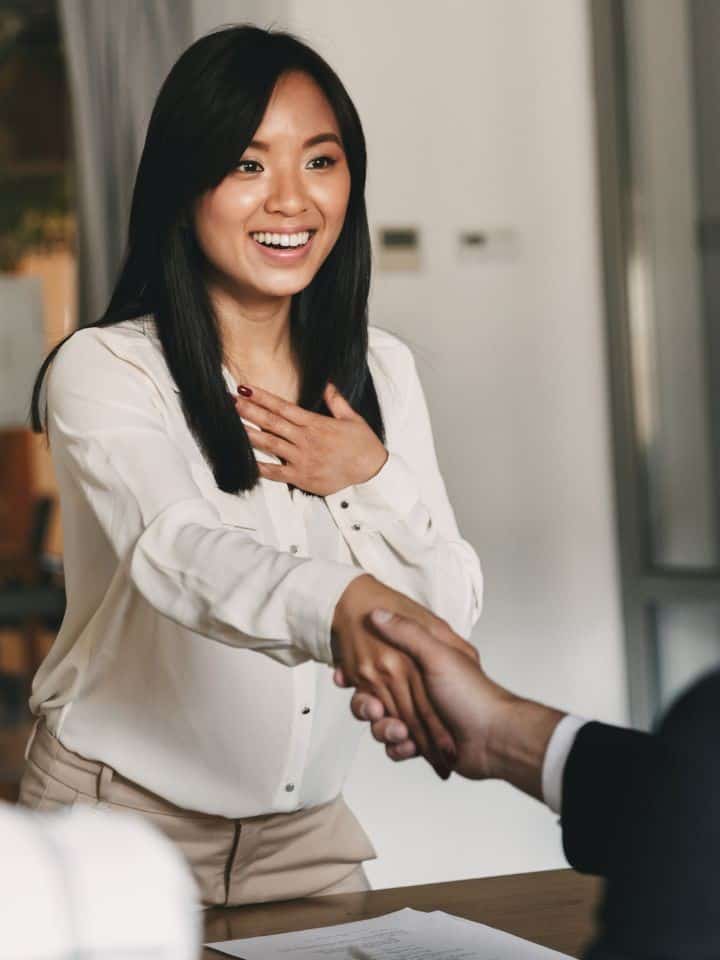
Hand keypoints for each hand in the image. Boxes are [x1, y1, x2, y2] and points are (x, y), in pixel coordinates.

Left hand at [235, 382, 387, 495]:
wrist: (372, 473)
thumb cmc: (363, 447)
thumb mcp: (352, 418)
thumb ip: (336, 400)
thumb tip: (327, 383)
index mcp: (316, 424)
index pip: (283, 407)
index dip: (263, 397)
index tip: (246, 389)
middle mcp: (306, 441)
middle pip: (272, 423)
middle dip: (249, 411)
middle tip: (231, 402)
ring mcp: (302, 459)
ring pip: (270, 444)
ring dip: (249, 434)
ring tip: (232, 425)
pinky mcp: (301, 477)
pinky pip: (276, 473)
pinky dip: (260, 467)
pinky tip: (245, 460)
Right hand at [331, 575, 478, 778]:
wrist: (496, 736)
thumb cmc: (472, 693)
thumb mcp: (439, 654)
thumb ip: (408, 634)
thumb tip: (379, 614)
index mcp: (420, 664)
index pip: (380, 664)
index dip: (358, 671)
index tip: (344, 676)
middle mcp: (417, 689)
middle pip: (376, 696)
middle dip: (368, 707)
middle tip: (373, 710)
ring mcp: (420, 717)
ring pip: (382, 723)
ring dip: (384, 731)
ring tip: (397, 733)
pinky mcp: (422, 743)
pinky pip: (395, 746)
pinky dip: (397, 749)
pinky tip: (406, 747)